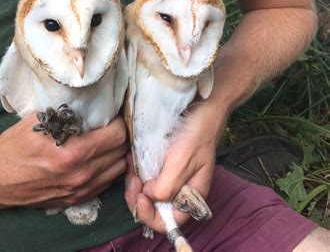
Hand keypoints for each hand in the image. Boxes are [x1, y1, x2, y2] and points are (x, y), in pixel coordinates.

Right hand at [0, 115, 126, 210]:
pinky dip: (107, 170)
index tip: (112, 115)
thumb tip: (86, 105)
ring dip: (115, 154)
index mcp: (72, 153)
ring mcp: (80, 190)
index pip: (116, 135)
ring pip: (117, 169)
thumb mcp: (36, 122)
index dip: (117, 121)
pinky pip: (106, 183)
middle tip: (110, 126)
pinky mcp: (76, 200)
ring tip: (105, 143)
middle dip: (118, 136)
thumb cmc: (11, 148)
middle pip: (120, 152)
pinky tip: (97, 159)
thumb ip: (65, 115)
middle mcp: (81, 175)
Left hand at [124, 101, 224, 231]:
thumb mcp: (183, 161)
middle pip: (152, 208)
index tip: (141, 195)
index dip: (149, 215)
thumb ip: (167, 186)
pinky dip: (135, 171)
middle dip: (136, 198)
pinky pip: (145, 175)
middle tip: (131, 179)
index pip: (167, 223)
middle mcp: (179, 191)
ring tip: (130, 166)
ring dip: (134, 183)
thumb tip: (149, 195)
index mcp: (190, 197)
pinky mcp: (162, 165)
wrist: (201, 108)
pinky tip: (132, 159)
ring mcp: (170, 178)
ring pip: (145, 192)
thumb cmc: (196, 134)